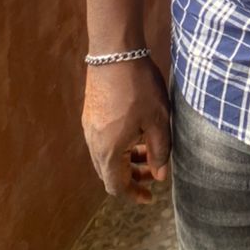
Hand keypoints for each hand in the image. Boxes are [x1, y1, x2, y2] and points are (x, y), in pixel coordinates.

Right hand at [82, 57, 170, 202]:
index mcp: (108, 151)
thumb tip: (160, 175)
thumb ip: (160, 151)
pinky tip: (135, 133)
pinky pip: (102, 141)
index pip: (117, 186)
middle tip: (154, 171)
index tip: (150, 196)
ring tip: (147, 151)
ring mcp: (89, 128)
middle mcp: (93, 144)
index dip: (134, 194)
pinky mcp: (90, 114)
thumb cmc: (139, 87)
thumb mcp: (158, 120)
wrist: (114, 53)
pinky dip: (118, 146)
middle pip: (109, 173)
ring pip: (105, 157)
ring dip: (125, 160)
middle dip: (132, 177)